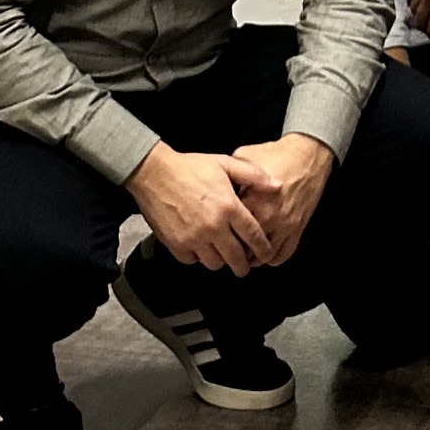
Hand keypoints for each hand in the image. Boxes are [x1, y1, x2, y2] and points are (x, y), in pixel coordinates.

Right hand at [131, 142, 270, 271]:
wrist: (153, 173)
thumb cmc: (190, 167)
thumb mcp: (224, 163)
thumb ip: (253, 175)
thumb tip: (277, 186)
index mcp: (229, 207)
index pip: (253, 236)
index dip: (263, 249)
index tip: (266, 254)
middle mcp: (213, 227)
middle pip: (236, 258)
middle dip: (243, 265)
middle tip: (245, 266)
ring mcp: (194, 238)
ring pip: (215, 263)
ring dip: (221, 261)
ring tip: (221, 254)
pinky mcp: (176, 244)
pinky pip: (193, 260)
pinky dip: (197, 257)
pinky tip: (199, 248)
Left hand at [225, 131, 333, 266]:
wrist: (308, 155)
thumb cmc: (278, 154)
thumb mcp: (245, 156)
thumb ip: (229, 174)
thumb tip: (215, 182)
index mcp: (253, 201)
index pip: (230, 229)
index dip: (220, 234)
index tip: (215, 234)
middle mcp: (269, 217)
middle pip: (245, 248)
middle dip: (234, 251)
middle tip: (227, 247)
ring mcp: (285, 226)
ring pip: (264, 256)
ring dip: (253, 258)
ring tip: (244, 253)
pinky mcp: (297, 229)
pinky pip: (283, 254)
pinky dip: (272, 259)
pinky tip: (264, 253)